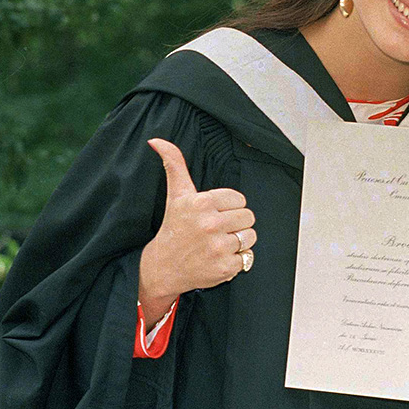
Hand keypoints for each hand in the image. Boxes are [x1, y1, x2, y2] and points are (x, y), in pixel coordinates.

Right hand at [138, 138, 256, 327]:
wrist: (162, 268)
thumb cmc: (173, 228)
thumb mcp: (176, 195)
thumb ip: (174, 165)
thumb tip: (157, 140)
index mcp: (202, 203)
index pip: (240, 199)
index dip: (229, 207)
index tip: (213, 214)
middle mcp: (211, 224)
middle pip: (248, 217)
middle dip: (236, 223)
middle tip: (216, 230)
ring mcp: (218, 247)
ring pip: (251, 236)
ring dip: (239, 241)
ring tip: (218, 243)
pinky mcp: (225, 267)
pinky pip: (247, 258)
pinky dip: (236, 260)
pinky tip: (218, 258)